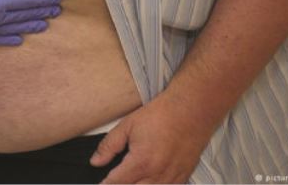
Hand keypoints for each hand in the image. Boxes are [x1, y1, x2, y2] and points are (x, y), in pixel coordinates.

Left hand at [89, 94, 211, 182]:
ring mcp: (173, 178)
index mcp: (141, 162)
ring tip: (128, 181)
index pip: (117, 183)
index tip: (101, 184)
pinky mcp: (183, 176)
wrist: (192, 110)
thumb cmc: (160, 115)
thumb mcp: (128, 125)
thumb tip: (95, 162)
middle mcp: (158, 174)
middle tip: (112, 181)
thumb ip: (109, 146)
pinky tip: (145, 181)